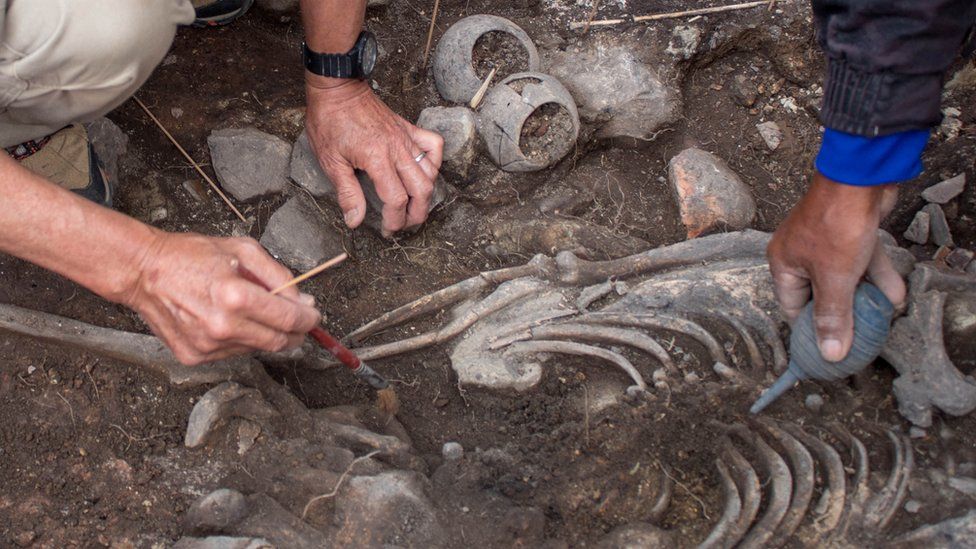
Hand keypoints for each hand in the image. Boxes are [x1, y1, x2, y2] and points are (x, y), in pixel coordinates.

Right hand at [121, 232, 321, 364]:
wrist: (144, 272)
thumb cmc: (191, 256)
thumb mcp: (243, 251)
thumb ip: (279, 276)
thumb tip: (303, 302)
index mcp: (235, 297)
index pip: (289, 320)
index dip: (309, 319)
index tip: (314, 315)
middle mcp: (222, 326)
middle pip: (278, 341)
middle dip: (295, 332)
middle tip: (298, 320)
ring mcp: (207, 345)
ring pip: (257, 348)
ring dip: (264, 333)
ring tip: (248, 309)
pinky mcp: (195, 356)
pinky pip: (233, 352)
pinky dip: (240, 338)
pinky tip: (226, 319)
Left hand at [304, 78, 443, 235]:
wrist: (338, 89)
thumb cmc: (329, 122)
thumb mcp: (330, 161)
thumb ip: (347, 193)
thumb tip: (355, 221)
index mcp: (377, 159)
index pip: (396, 199)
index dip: (395, 220)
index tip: (388, 229)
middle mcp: (397, 149)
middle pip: (421, 189)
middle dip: (416, 214)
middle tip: (405, 224)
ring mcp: (406, 137)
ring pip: (430, 172)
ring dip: (426, 193)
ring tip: (414, 205)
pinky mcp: (408, 128)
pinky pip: (434, 145)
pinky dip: (435, 161)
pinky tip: (424, 170)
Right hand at [767, 172, 905, 361]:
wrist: (860, 179)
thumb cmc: (836, 224)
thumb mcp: (835, 278)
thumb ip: (833, 316)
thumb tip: (829, 352)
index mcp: (784, 264)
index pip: (793, 308)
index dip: (811, 331)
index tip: (830, 350)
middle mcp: (800, 254)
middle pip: (820, 295)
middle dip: (843, 314)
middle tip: (859, 337)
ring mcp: (825, 243)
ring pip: (844, 279)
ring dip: (864, 298)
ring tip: (882, 319)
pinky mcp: (848, 234)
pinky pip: (860, 262)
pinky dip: (876, 277)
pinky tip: (895, 295)